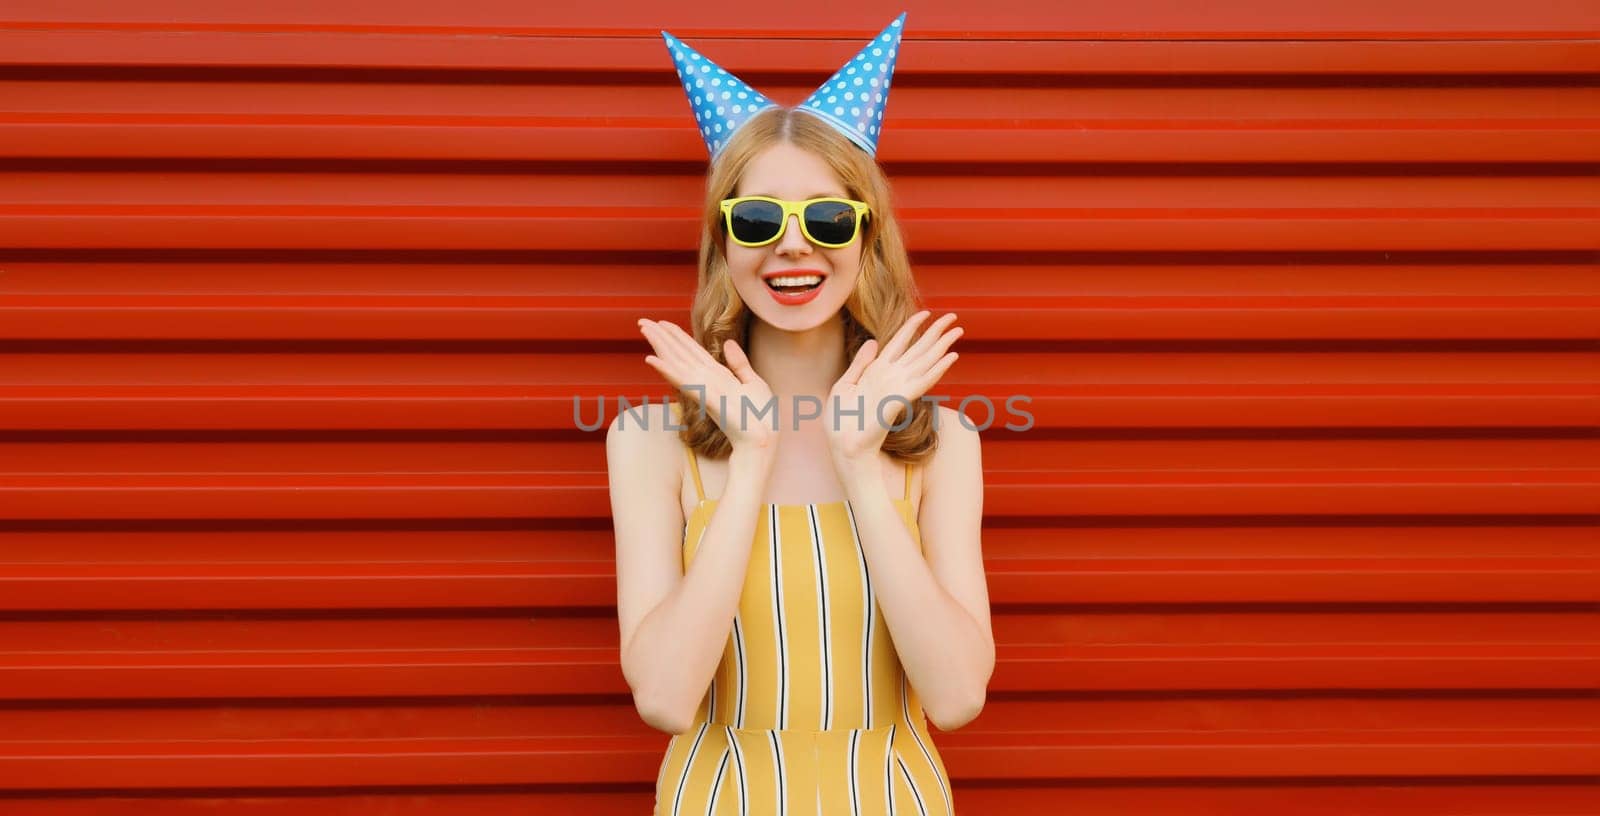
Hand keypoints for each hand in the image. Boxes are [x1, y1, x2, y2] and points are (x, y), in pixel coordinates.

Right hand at [638, 319, 777, 451]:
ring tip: (644, 328)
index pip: (692, 351)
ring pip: (677, 362)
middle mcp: (706, 381)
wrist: (762, 443)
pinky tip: (651, 359)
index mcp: (717, 377)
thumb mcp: (753, 383)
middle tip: (642, 320)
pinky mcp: (705, 399)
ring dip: (660, 345)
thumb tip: (727, 343)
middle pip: (680, 353)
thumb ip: (739, 364)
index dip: (677, 335)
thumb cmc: (759, 419)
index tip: (662, 322)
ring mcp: (704, 390)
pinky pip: (683, 381)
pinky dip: (667, 370)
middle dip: (662, 336)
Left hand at [826, 310, 961, 462]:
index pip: (898, 343)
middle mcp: (891, 377)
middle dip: (936, 332)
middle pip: (917, 348)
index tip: (925, 312)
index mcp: (877, 372)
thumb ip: (860, 364)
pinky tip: (951, 356)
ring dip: (942, 345)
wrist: (843, 446)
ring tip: (958, 330)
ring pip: (925, 360)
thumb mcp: (845, 385)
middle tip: (953, 316)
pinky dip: (938, 368)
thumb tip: (873, 342)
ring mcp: (898, 388)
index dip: (911, 327)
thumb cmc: (841, 422)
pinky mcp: (900, 399)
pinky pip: (923, 380)